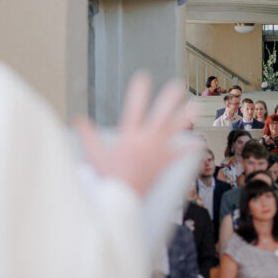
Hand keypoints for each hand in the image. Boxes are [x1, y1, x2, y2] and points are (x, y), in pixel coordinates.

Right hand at [75, 74, 201, 196]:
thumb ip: (88, 135)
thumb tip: (77, 119)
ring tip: (195, 105)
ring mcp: (157, 152)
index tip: (143, 77)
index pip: (133, 109)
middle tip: (178, 85)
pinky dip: (190, 148)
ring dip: (184, 117)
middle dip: (169, 99)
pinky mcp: (164, 163)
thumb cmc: (107, 177)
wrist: (121, 200)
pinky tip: (200, 143)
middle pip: (160, 115)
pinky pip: (180, 154)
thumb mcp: (95, 154)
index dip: (139, 92)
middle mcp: (145, 141)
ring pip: (174, 130)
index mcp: (129, 136)